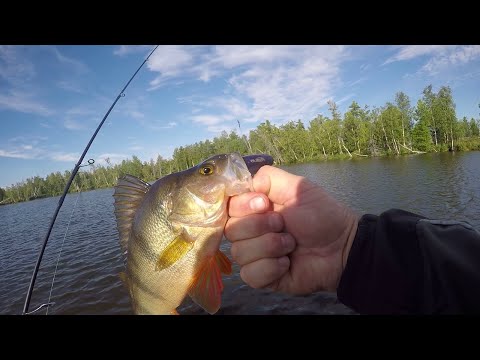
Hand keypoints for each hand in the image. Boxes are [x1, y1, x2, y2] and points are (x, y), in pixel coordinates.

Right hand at [225, 165, 358, 293]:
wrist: (341, 247)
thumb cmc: (321, 216)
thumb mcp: (297, 187)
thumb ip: (268, 178)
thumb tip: (245, 183)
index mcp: (254, 209)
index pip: (228, 207)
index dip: (243, 206)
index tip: (265, 204)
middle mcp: (249, 232)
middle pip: (231, 231)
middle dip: (261, 227)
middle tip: (284, 225)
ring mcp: (254, 256)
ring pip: (239, 253)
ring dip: (270, 247)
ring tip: (291, 245)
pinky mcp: (261, 278)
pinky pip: (250, 275)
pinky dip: (270, 268)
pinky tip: (287, 264)